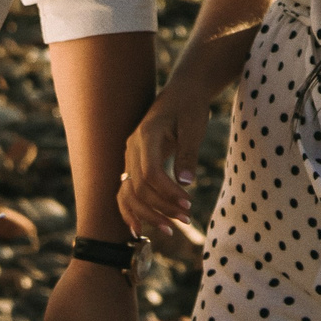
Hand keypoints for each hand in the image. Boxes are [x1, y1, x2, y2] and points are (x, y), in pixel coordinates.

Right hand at [120, 91, 207, 237]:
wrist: (182, 92)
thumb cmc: (190, 106)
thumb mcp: (194, 125)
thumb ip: (188, 152)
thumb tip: (186, 183)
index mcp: (146, 135)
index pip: (150, 173)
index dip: (168, 193)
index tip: (189, 205)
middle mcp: (132, 147)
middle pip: (139, 187)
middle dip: (162, 207)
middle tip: (186, 219)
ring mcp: (130, 155)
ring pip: (129, 192)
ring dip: (148, 213)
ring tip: (171, 228)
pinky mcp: (133, 162)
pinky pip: (126, 190)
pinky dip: (130, 210)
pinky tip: (139, 229)